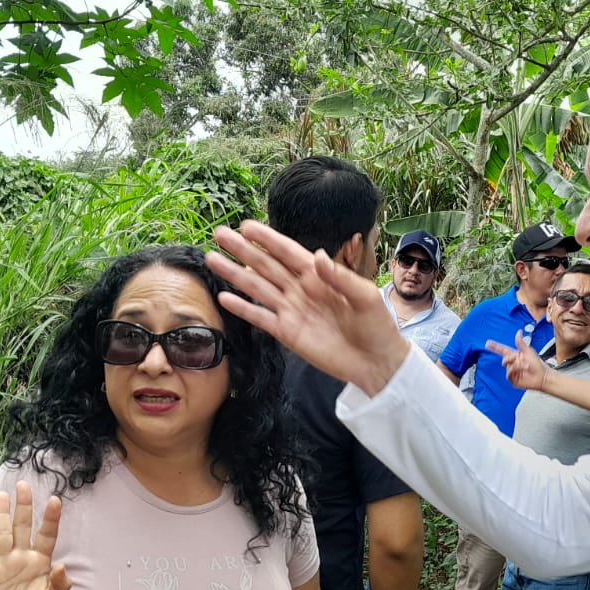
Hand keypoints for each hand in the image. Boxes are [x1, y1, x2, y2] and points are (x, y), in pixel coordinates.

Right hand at [0, 482, 71, 589]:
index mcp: (40, 563)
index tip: (55, 500)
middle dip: (24, 506)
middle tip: (24, 485)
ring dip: (1, 514)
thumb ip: (59, 585)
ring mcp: (1, 562)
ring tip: (2, 494)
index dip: (51, 519)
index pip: (47, 535)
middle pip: (23, 526)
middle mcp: (21, 557)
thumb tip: (63, 566)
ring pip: (2, 532)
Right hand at [206, 221, 411, 395]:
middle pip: (266, 265)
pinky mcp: (288, 332)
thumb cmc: (377, 326)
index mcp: (320, 275)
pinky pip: (261, 317)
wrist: (376, 363)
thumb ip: (340, 277)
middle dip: (243, 250)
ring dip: (235, 274)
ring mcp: (292, 310)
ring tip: (212, 259)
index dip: (267, 239)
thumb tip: (317, 255)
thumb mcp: (365, 297)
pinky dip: (243, 308)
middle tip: (220, 234)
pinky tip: (224, 297)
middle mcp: (301, 289)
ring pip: (258, 287)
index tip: (246, 226)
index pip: (288, 252)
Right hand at [486, 331, 549, 391]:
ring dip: (517, 365)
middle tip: (518, 358)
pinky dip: (515, 370)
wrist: (542, 376)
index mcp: (515, 355)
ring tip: (526, 366)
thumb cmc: (537, 364)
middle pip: (504, 359)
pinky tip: (523, 370)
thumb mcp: (528, 351)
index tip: (487, 343)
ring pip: (507, 366)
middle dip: (510, 358)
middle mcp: (513, 363)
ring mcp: (512, 372)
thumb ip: (521, 342)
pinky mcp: (513, 380)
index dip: (495, 347)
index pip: (503, 350)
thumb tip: (519, 332)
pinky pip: (509, 374)